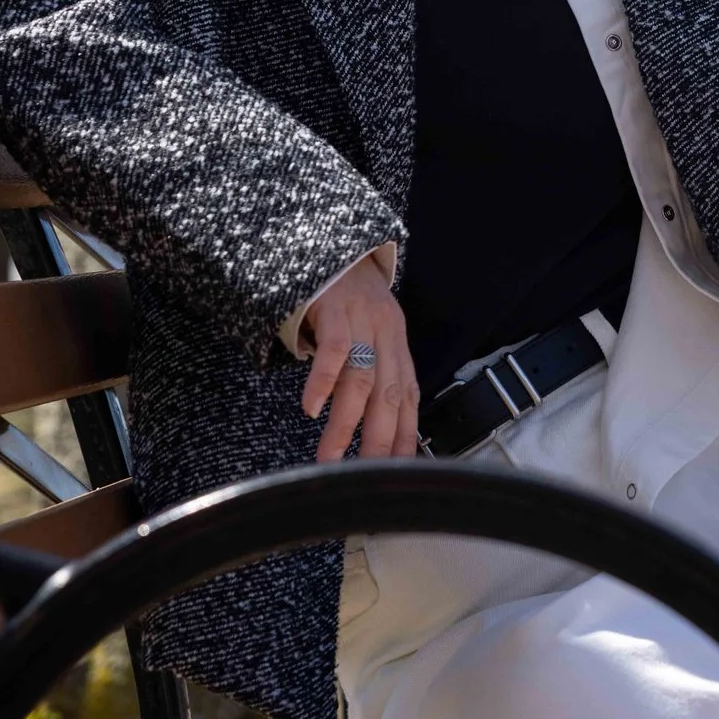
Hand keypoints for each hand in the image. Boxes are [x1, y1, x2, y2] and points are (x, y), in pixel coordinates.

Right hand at [299, 252, 418, 460]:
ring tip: (329, 459)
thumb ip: (370, 367)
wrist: (330, 238)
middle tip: (364, 480)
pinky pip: (334, 349)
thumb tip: (366, 420)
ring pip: (361, 380)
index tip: (396, 474)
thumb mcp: (366, 330)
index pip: (408, 398)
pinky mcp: (334, 306)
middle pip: (389, 395)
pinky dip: (323, 381)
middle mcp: (387, 332)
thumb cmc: (343, 295)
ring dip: (344, 425)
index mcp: (397, 343)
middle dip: (378, 442)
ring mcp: (362, 318)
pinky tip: (310, 408)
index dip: (404, 437)